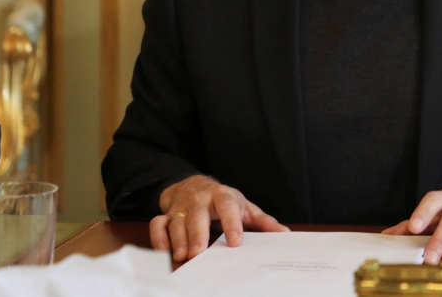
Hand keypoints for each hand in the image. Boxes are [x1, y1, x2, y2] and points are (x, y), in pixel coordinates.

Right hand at [149, 175, 288, 260]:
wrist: (194, 185)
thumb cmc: (223, 201)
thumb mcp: (244, 207)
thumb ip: (262, 221)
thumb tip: (283, 234)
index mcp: (223, 196)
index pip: (227, 206)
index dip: (231, 223)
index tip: (235, 242)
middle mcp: (200, 200)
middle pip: (197, 215)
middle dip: (197, 234)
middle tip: (199, 253)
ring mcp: (182, 207)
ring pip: (177, 221)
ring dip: (178, 239)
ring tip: (183, 256)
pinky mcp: (167, 214)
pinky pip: (158, 224)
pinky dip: (159, 237)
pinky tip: (165, 251)